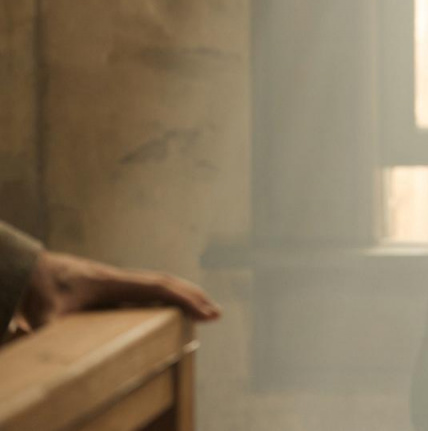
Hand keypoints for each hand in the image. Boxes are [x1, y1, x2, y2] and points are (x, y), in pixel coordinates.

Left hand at [16, 250, 220, 329]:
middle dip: (192, 297)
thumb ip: (46, 329)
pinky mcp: (109, 288)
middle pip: (165, 284)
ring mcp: (115, 282)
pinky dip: (165, 298)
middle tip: (217, 314)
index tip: (206, 312)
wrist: (27, 266)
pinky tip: (170, 311)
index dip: (184, 299)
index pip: (157, 288)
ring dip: (182, 296)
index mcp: (112, 282)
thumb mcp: (41, 312)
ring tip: (203, 312)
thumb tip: (42, 346)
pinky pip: (146, 291)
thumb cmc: (37, 287)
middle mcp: (119, 279)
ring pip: (158, 286)